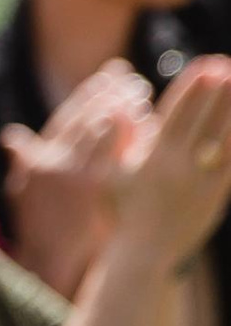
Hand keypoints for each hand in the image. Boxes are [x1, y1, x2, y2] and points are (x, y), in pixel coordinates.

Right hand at [3, 62, 146, 296]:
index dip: (89, 93)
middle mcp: (55, 161)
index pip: (68, 116)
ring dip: (122, 106)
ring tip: (141, 92)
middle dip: (110, 92)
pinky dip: (130, 132)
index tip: (108, 77)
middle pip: (86, 116)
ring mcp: (75, 173)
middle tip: (132, 78)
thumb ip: (22, 160)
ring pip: (102, 128)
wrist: (51, 261)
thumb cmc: (39, 227)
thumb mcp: (22, 191)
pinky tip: (145, 119)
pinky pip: (116, 151)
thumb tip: (11, 136)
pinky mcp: (95, 186)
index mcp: (38, 158)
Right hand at [115, 55, 230, 269]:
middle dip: (217, 91)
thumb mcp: (106, 178)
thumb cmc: (119, 217)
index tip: (204, 65)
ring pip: (225, 138)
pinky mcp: (218, 196)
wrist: (144, 259)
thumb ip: (112, 142)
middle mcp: (182, 167)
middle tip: (227, 65)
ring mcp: (204, 182)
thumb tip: (117, 109)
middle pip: (206, 119)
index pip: (178, 113)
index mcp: (154, 159)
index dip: (193, 88)